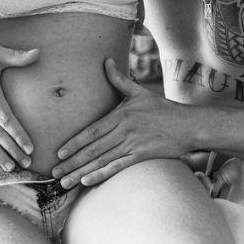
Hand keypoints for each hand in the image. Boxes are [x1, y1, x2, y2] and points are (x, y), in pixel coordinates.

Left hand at [51, 58, 193, 187]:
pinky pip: (118, 167)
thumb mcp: (139, 92)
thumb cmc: (163, 108)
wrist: (189, 125)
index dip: (74, 143)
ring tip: (65, 182)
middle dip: (71, 162)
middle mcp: (124, 130)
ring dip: (81, 172)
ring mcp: (133, 144)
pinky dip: (102, 174)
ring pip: (102, 160)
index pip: (91, 131)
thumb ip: (119, 80)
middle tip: (54, 172)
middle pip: (92, 148)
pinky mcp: (142, 156)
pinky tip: (87, 181)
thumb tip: (106, 61)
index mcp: (120, 115)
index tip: (59, 153)